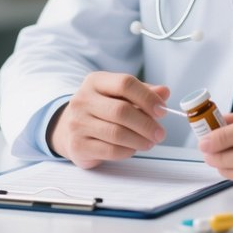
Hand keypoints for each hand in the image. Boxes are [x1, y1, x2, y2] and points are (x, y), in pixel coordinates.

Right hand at [47, 72, 169, 168]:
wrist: (68, 128)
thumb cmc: (101, 109)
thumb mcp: (119, 95)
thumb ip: (142, 92)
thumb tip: (164, 92)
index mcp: (95, 81)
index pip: (125, 83)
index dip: (147, 97)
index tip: (162, 110)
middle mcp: (83, 100)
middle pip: (121, 111)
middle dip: (146, 124)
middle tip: (160, 133)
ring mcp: (78, 123)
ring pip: (117, 133)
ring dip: (140, 140)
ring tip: (150, 142)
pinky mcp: (78, 146)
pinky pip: (110, 150)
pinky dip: (127, 151)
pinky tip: (133, 148)